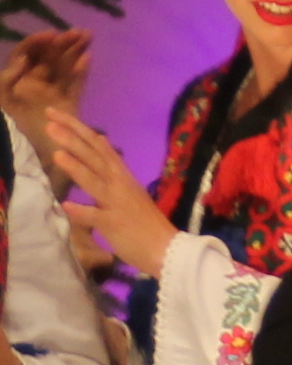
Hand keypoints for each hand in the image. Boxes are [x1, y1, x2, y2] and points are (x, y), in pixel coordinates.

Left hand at [0, 31, 86, 148]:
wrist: (27, 160)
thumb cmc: (10, 128)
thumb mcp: (1, 100)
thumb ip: (7, 79)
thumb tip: (25, 59)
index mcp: (16, 81)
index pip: (27, 54)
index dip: (38, 43)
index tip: (51, 35)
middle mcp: (34, 84)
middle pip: (49, 58)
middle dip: (63, 43)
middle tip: (78, 32)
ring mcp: (52, 94)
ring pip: (64, 68)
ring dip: (75, 51)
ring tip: (87, 36)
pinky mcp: (68, 105)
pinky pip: (75, 85)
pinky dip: (81, 72)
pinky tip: (87, 59)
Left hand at [39, 113, 173, 277]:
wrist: (168, 250)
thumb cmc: (145, 224)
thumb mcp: (128, 191)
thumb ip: (111, 170)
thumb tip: (101, 143)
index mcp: (123, 177)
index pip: (98, 146)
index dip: (77, 129)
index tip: (55, 114)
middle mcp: (120, 185)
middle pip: (94, 157)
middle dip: (72, 139)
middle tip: (50, 121)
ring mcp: (118, 204)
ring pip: (95, 182)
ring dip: (76, 168)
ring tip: (57, 153)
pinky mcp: (115, 225)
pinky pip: (97, 217)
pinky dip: (82, 211)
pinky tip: (66, 205)